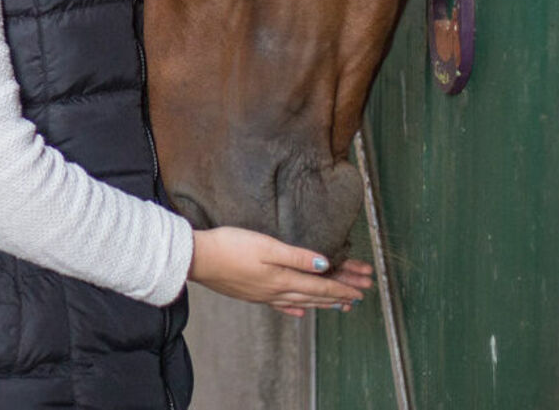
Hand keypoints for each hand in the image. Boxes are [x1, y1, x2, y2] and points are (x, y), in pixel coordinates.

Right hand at [188, 227, 373, 317]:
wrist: (198, 259)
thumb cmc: (230, 247)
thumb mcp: (267, 246)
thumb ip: (297, 256)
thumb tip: (325, 264)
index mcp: (282, 279)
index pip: (320, 286)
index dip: (342, 289)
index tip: (361, 292)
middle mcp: (276, 291)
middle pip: (314, 297)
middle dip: (338, 297)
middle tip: (357, 300)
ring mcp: (263, 295)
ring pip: (300, 302)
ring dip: (320, 304)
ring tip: (336, 306)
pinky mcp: (251, 294)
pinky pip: (280, 305)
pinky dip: (294, 308)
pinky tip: (298, 312)